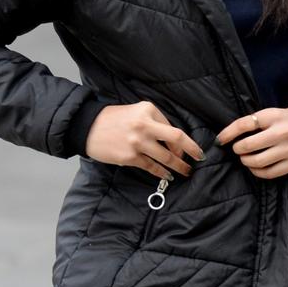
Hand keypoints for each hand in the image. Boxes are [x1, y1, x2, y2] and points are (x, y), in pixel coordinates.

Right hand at [86, 101, 204, 179]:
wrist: (87, 127)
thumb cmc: (115, 119)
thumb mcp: (137, 111)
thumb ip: (156, 122)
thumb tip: (175, 144)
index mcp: (148, 110)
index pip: (174, 128)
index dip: (185, 142)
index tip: (192, 150)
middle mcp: (144, 125)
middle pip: (176, 139)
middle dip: (191, 151)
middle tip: (199, 159)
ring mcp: (137, 142)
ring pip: (165, 157)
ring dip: (178, 166)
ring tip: (185, 171)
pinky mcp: (129, 157)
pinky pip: (151, 167)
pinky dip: (161, 173)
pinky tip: (167, 176)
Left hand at [216, 106, 287, 179]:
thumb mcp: (279, 112)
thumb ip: (261, 122)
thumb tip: (235, 135)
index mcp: (275, 116)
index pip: (244, 124)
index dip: (228, 133)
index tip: (221, 139)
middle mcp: (281, 132)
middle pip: (247, 145)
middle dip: (238, 149)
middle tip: (238, 149)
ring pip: (257, 161)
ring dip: (246, 162)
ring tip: (246, 158)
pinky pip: (270, 173)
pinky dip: (258, 172)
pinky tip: (256, 168)